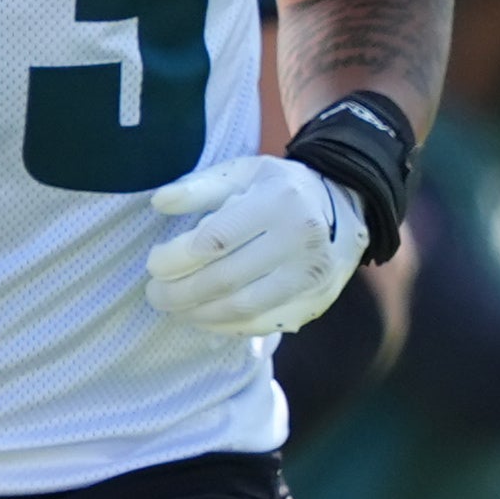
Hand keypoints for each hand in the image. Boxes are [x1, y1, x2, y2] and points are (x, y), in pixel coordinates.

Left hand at [142, 153, 366, 335]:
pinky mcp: (315, 301)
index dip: (175, 259)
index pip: (215, 241)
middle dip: (179, 292)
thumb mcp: (243, 172)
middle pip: (224, 279)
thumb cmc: (279, 188)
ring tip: (174, 308)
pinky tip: (203, 317)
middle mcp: (301, 239)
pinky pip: (261, 324)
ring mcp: (311, 275)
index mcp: (279, 201)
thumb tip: (158, 202)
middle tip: (154, 294)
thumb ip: (199, 187)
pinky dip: (225, 326)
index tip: (153, 264)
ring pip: (241, 308)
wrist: (346, 206)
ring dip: (197, 314)